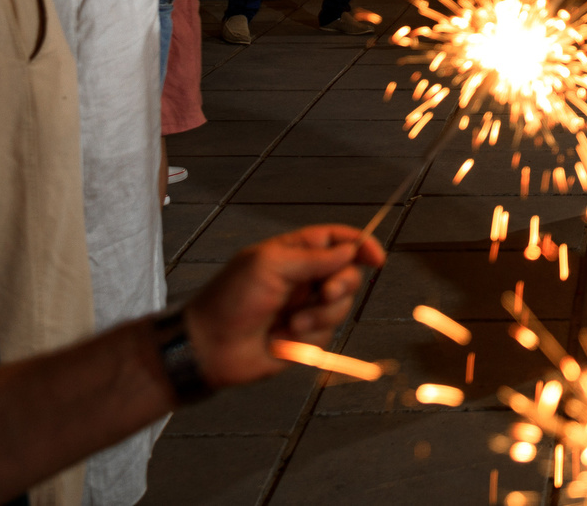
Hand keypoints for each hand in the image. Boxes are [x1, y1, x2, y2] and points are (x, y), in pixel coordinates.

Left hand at [183, 225, 386, 389]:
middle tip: (324, 293)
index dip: (360, 245)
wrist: (210, 347)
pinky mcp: (304, 337)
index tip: (376, 258)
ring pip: (340, 307)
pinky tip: (283, 338)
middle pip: (347, 274)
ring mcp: (304, 308)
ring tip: (290, 324)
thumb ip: (314, 257)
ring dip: (319, 315)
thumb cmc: (230, 299)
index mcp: (293, 253)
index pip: (336, 240)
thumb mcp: (270, 265)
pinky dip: (308, 337)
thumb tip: (350, 250)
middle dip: (341, 285)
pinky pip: (326, 334)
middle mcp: (303, 279)